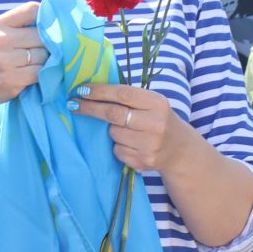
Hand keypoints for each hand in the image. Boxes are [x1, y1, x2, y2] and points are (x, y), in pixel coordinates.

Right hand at [0, 1, 43, 110]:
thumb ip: (21, 27)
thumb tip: (56, 23)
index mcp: (0, 24)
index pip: (32, 9)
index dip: (46, 17)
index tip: (49, 27)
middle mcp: (1, 39)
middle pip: (42, 35)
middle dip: (47, 45)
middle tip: (39, 53)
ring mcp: (6, 60)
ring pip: (44, 55)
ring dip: (45, 62)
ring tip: (31, 66)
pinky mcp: (12, 79)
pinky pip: (40, 72)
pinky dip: (41, 75)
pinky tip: (30, 76)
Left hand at [70, 83, 192, 172]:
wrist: (179, 151)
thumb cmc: (158, 120)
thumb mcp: (152, 104)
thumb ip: (129, 98)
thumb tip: (90, 91)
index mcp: (157, 103)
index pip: (123, 94)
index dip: (99, 91)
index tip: (81, 90)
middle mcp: (155, 124)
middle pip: (113, 114)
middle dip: (90, 108)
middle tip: (73, 104)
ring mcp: (149, 145)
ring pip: (113, 134)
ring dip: (112, 130)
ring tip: (128, 130)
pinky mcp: (142, 161)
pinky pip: (117, 150)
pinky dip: (119, 146)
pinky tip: (133, 144)